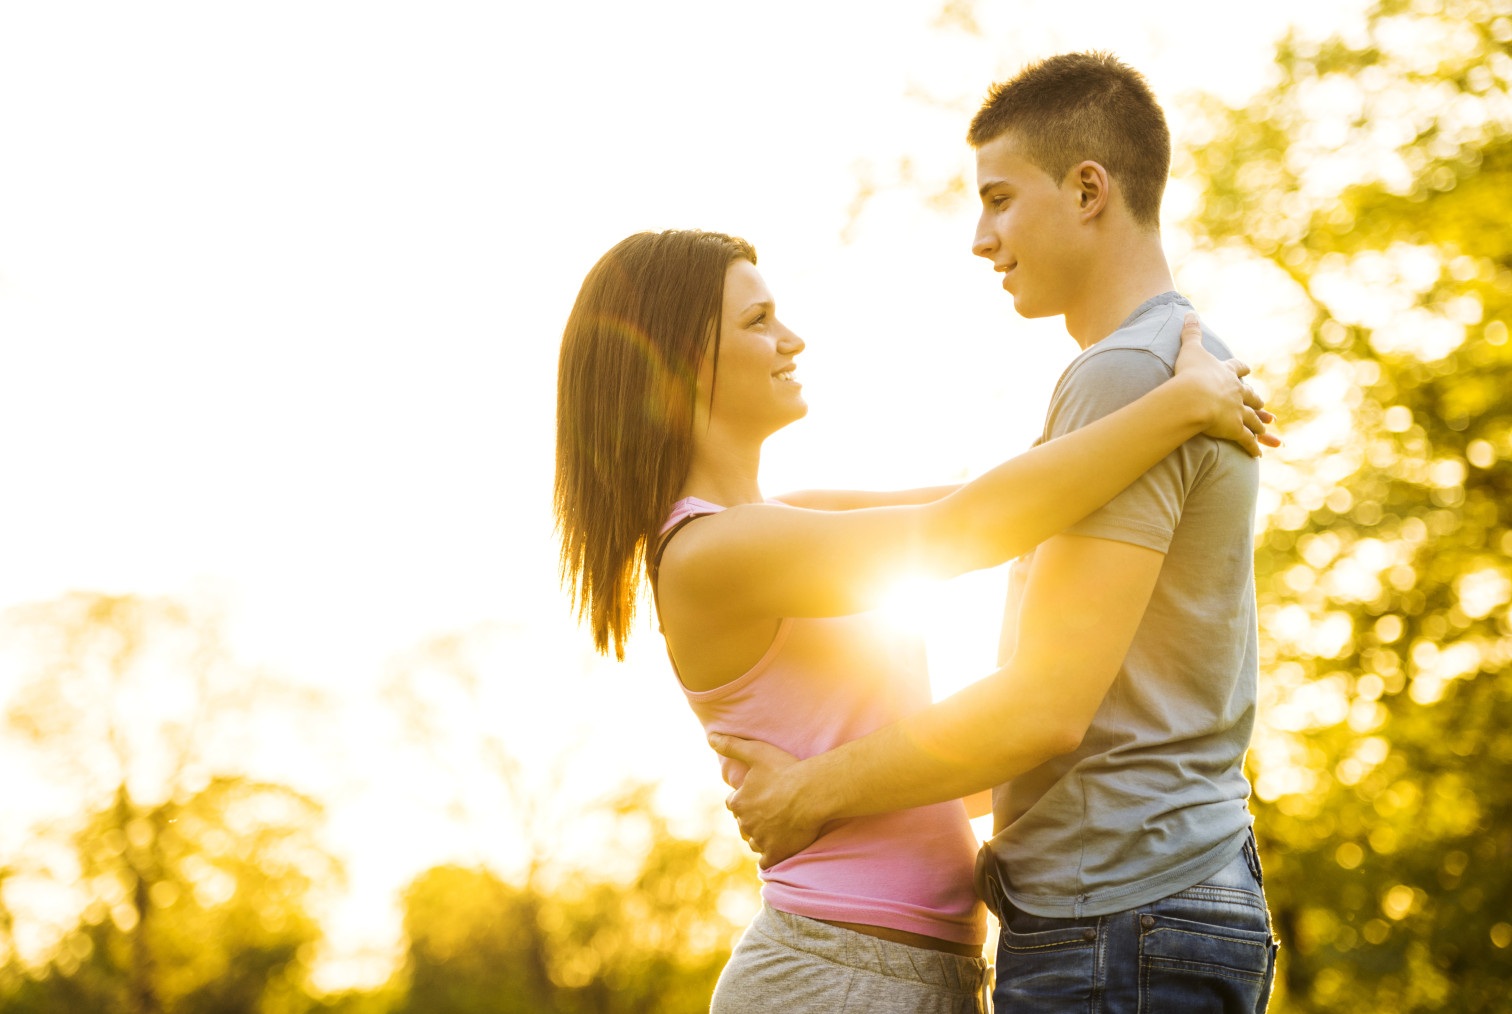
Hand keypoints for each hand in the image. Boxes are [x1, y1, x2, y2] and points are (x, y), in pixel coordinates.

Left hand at [708, 733, 824, 868]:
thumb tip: (710, 736)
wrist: (813, 792)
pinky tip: (779, 848)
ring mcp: (761, 840)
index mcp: (738, 803)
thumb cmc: (786, 770)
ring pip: (755, 842)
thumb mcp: (756, 752)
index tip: (760, 795)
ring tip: (779, 827)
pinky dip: (770, 856)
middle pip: (744, 824)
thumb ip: (731, 745)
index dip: (746, 799)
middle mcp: (745, 824)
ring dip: (762, 836)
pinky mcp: (776, 853)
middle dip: (754, 818)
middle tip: (772, 810)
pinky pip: (767, 861)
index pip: (735, 804)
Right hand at [1173, 311, 1280, 455]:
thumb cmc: (1190, 373)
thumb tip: (1188, 312)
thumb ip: (1190, 332)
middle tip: (1261, 404)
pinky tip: (1257, 454)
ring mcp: (1237, 411)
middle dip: (1255, 400)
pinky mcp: (1234, 429)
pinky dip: (1252, 447)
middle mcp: (1236, 392)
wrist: (1193, 397)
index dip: (1241, 370)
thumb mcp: (1190, 349)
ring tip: (1266, 429)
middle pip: (1250, 396)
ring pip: (1252, 419)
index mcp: (1226, 374)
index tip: (1246, 370)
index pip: (1237, 369)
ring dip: (1259, 424)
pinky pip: (1245, 440)